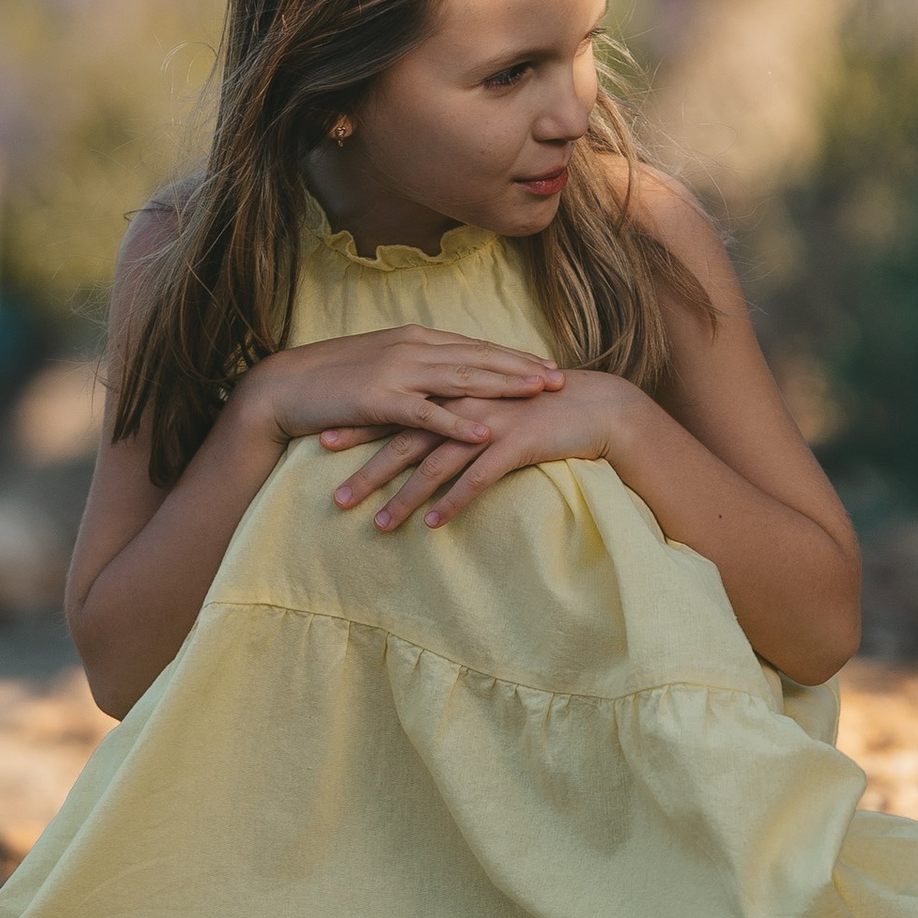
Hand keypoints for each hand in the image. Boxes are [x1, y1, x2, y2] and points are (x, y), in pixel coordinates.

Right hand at [239, 324, 563, 463]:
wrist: (282, 387)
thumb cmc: (329, 381)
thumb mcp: (379, 365)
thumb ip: (414, 367)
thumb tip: (445, 376)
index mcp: (413, 338)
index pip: (474, 346)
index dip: (512, 356)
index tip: (545, 365)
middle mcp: (411, 347)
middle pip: (478, 358)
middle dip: (522, 368)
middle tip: (560, 378)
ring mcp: (396, 371)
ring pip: (462, 378)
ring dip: (504, 387)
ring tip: (539, 395)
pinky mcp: (379, 399)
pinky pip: (427, 413)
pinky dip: (458, 422)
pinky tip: (486, 431)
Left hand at [331, 371, 633, 529]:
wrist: (594, 406)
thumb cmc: (537, 407)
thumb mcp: (489, 404)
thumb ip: (453, 412)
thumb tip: (421, 430)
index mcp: (454, 390)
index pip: (396, 408)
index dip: (359, 424)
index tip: (323, 441)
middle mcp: (464, 404)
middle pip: (404, 440)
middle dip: (368, 471)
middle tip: (336, 499)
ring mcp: (489, 424)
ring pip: (435, 464)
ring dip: (404, 498)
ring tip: (379, 527)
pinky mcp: (516, 444)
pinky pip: (478, 478)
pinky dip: (454, 502)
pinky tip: (434, 525)